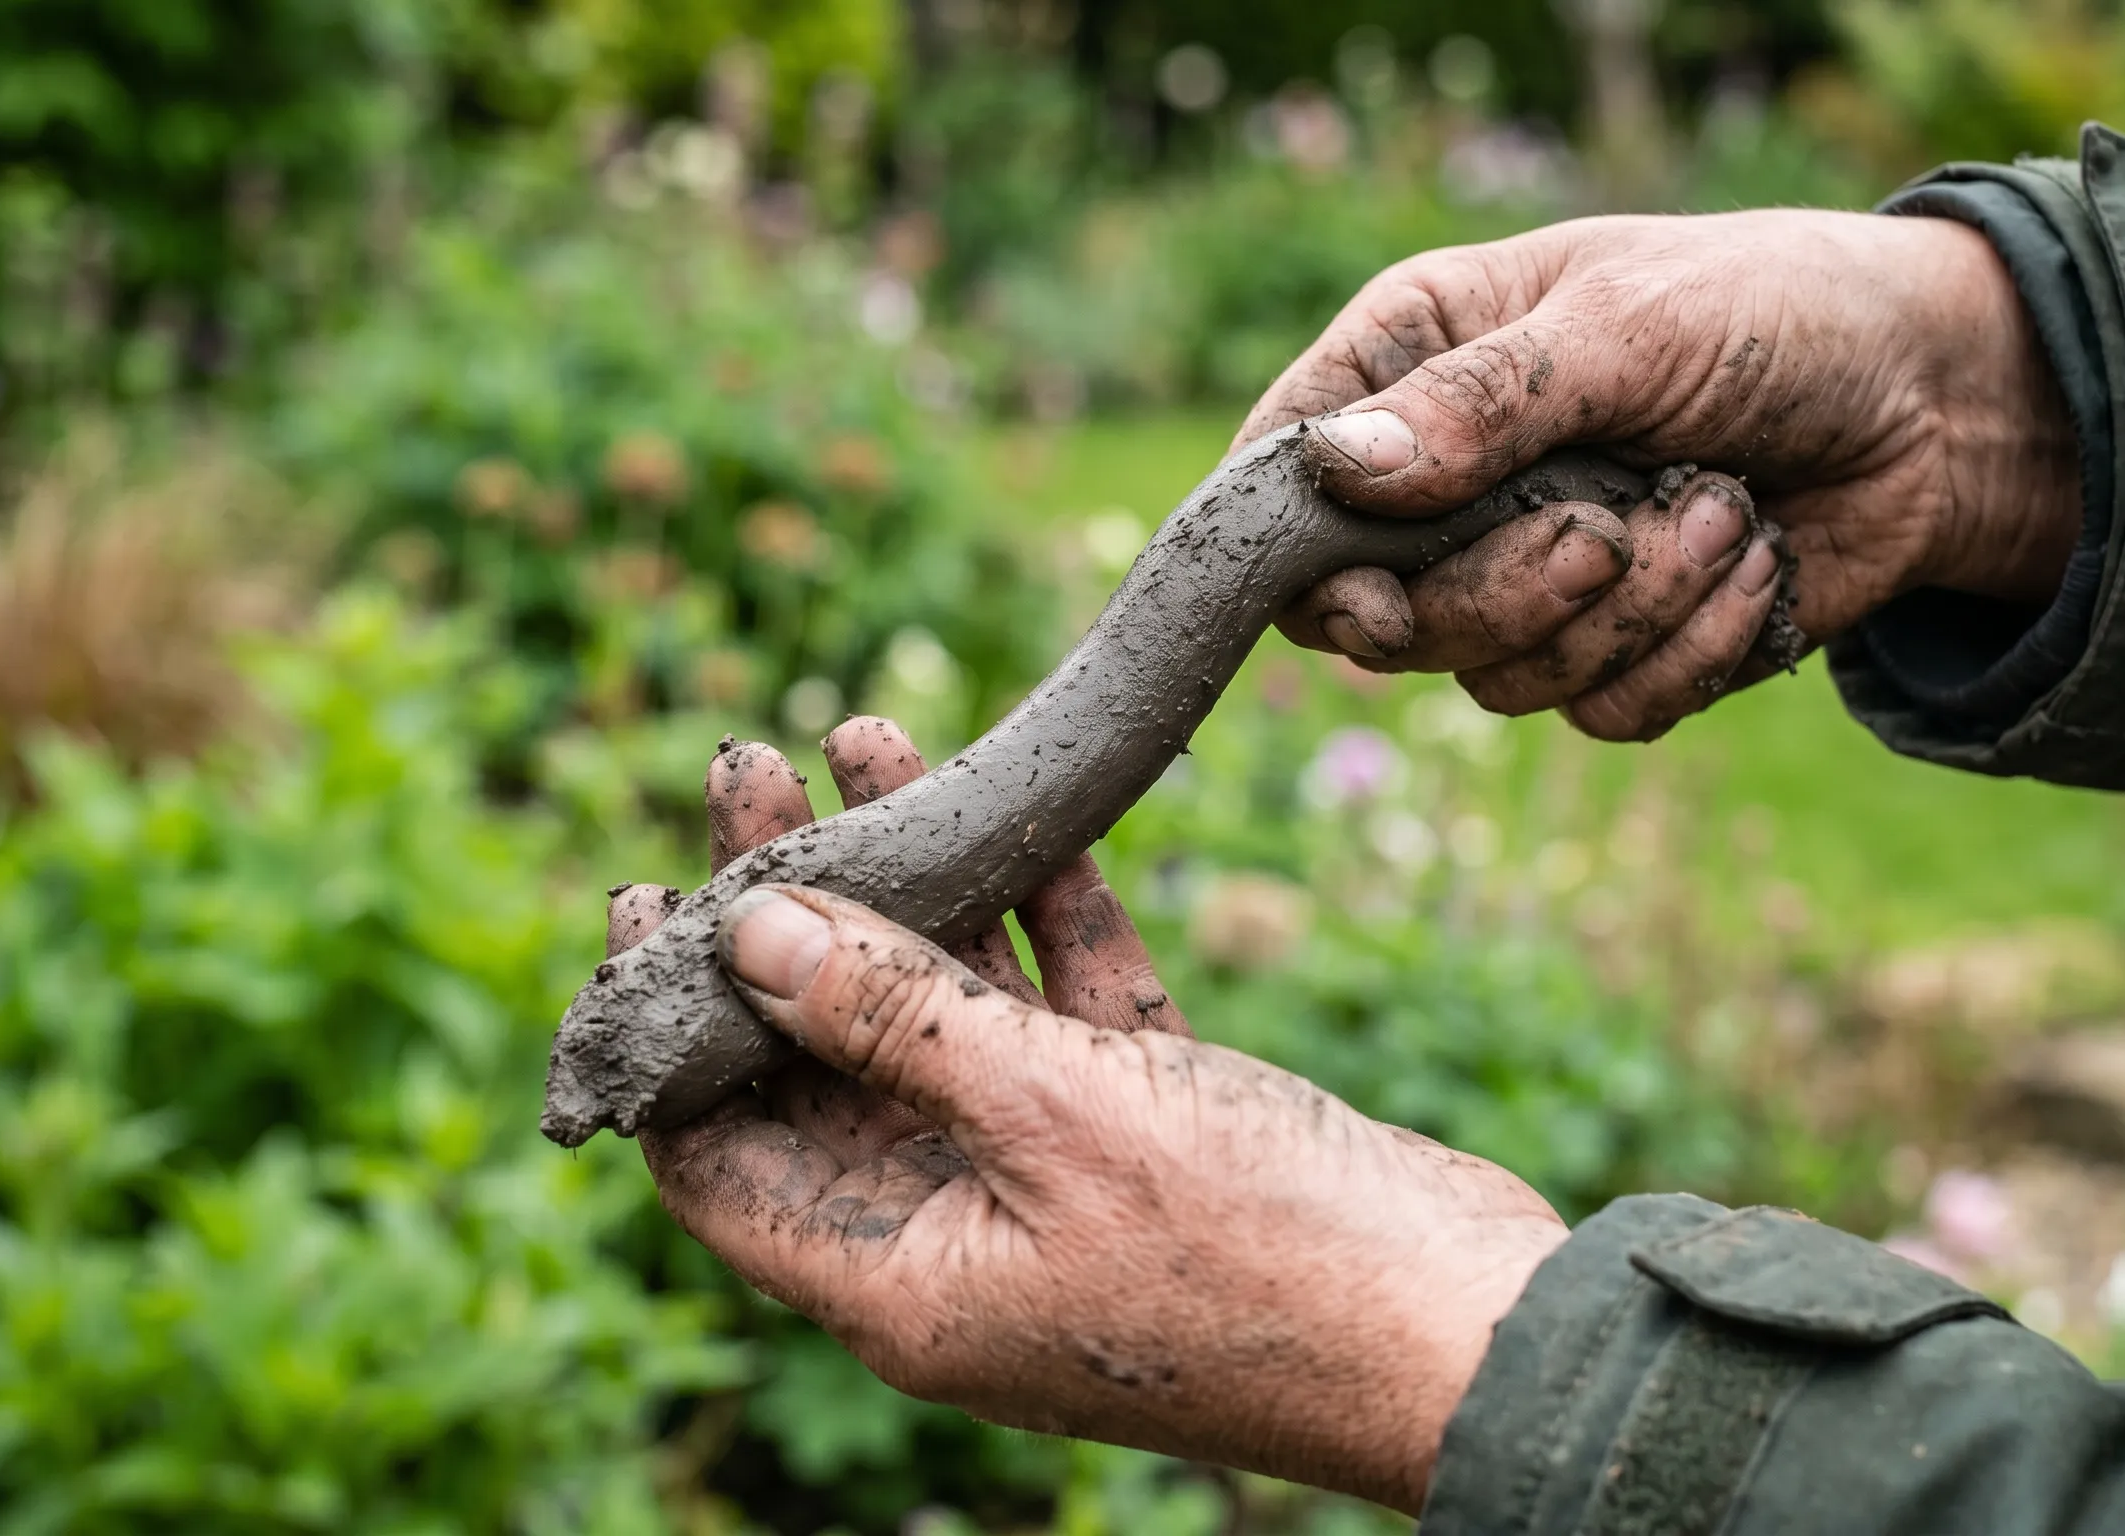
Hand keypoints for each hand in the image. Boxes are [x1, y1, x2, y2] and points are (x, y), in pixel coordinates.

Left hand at [633, 722, 1567, 1512]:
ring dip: (908, 884)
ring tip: (862, 736)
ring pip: (941, 1014)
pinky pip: (1058, 1012)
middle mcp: (957, 1236)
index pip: (717, 1157)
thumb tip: (748, 930)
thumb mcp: (1055, 1118)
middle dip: (784, 913)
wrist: (1470, 1324)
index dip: (672, 1026)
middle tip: (751, 765)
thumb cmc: (1263, 1257)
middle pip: (821, 1058)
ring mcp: (1052, 1183)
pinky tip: (1012, 804)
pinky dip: (1035, 915)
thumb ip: (895, 1021)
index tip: (654, 888)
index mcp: (898, 1280)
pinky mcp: (1148, 1133)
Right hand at [1244, 210, 2080, 740]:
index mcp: (1417, 366)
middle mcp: (1453, 482)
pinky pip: (1600, 712)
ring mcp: (1530, 572)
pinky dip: (1686, 654)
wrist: (1944, 396)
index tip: (1376, 598)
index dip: (1304, 565)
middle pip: (1387, 621)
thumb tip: (1339, 471)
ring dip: (1629, 613)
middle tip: (1606, 535)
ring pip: (1497, 680)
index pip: (1282, 487)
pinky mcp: (1614, 648)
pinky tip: (1752, 564)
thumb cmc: (1776, 313)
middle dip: (1512, 594)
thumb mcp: (1628, 328)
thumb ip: (1485, 402)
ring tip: (1720, 512)